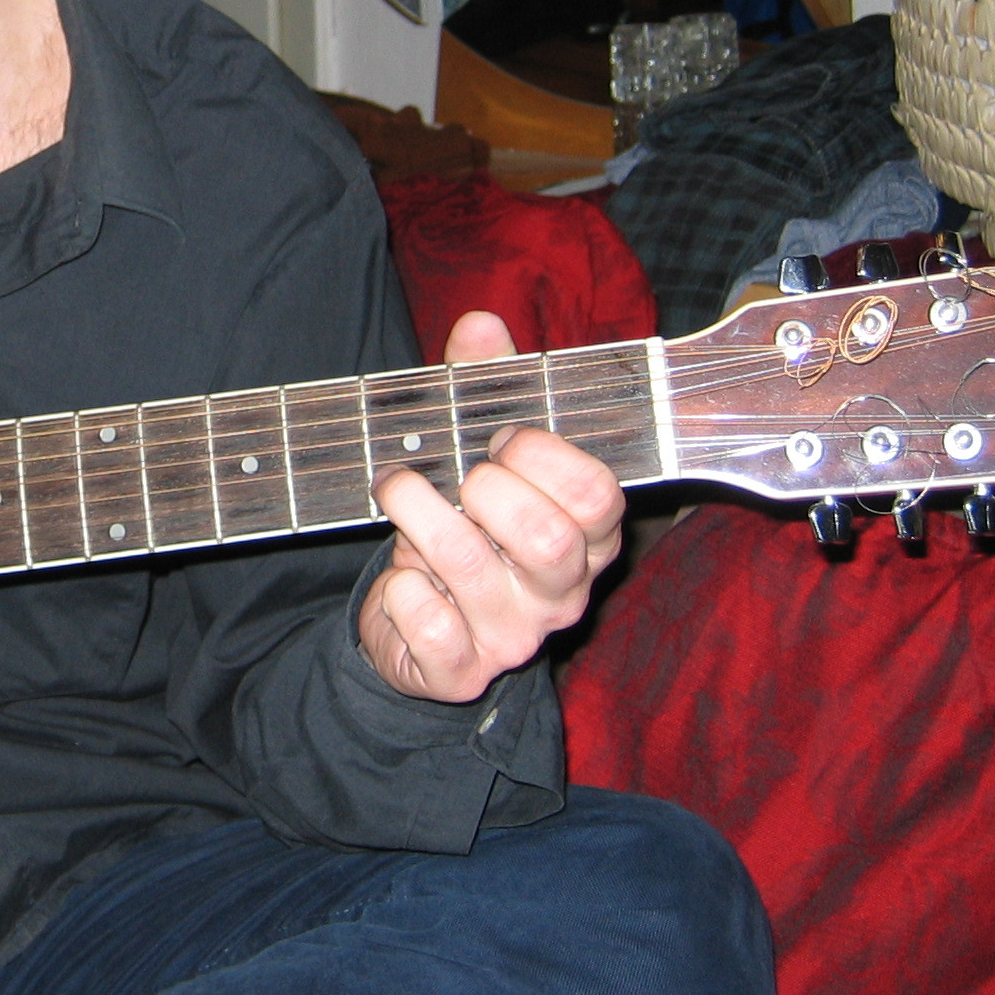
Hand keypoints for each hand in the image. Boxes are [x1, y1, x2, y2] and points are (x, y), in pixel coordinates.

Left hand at [357, 312, 624, 702]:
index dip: (542, 454)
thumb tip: (481, 323)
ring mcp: (515, 636)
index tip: (500, 437)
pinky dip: (400, 590)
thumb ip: (480, 385)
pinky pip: (430, 626)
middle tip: (454, 475)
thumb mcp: (471, 448)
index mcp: (586, 534)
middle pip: (549, 540)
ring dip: (419, 517)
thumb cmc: (460, 520)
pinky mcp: (460, 671)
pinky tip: (400, 577)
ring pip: (474, 570)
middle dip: (486, 490)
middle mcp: (563, 590)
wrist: (415, 622)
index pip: (597, 495)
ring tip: (396, 491)